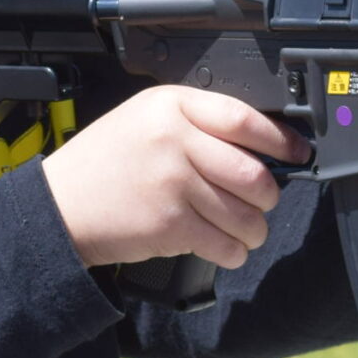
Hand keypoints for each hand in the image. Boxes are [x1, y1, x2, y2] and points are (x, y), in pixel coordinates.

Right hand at [40, 87, 310, 269]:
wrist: (59, 206)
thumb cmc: (105, 163)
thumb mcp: (144, 119)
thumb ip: (197, 124)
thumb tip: (260, 147)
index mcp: (171, 106)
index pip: (244, 119)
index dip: (280, 140)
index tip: (297, 153)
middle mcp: (174, 141)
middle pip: (253, 172)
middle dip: (269, 194)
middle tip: (264, 199)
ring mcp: (173, 185)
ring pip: (246, 214)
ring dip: (254, 229)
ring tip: (245, 229)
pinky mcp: (170, 226)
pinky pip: (226, 245)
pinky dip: (234, 252)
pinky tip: (224, 247)